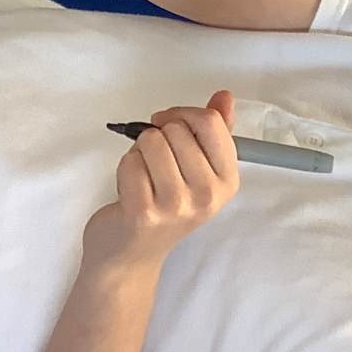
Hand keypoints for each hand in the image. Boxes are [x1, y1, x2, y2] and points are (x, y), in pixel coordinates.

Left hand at [83, 91, 238, 268]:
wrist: (131, 256)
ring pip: (151, 141)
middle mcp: (208, 195)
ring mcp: (176, 206)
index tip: (166, 123)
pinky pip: (130, 161)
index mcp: (227, 181)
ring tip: (144, 175)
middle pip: (176, 129)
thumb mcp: (197, 170)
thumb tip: (224, 96)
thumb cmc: (165, 205)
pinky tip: (130, 190)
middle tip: (156, 163)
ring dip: (140, 151)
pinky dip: (125, 168)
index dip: (182, 113)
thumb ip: (213, 131)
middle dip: (158, 136)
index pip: (211, 122)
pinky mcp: (144, 212)